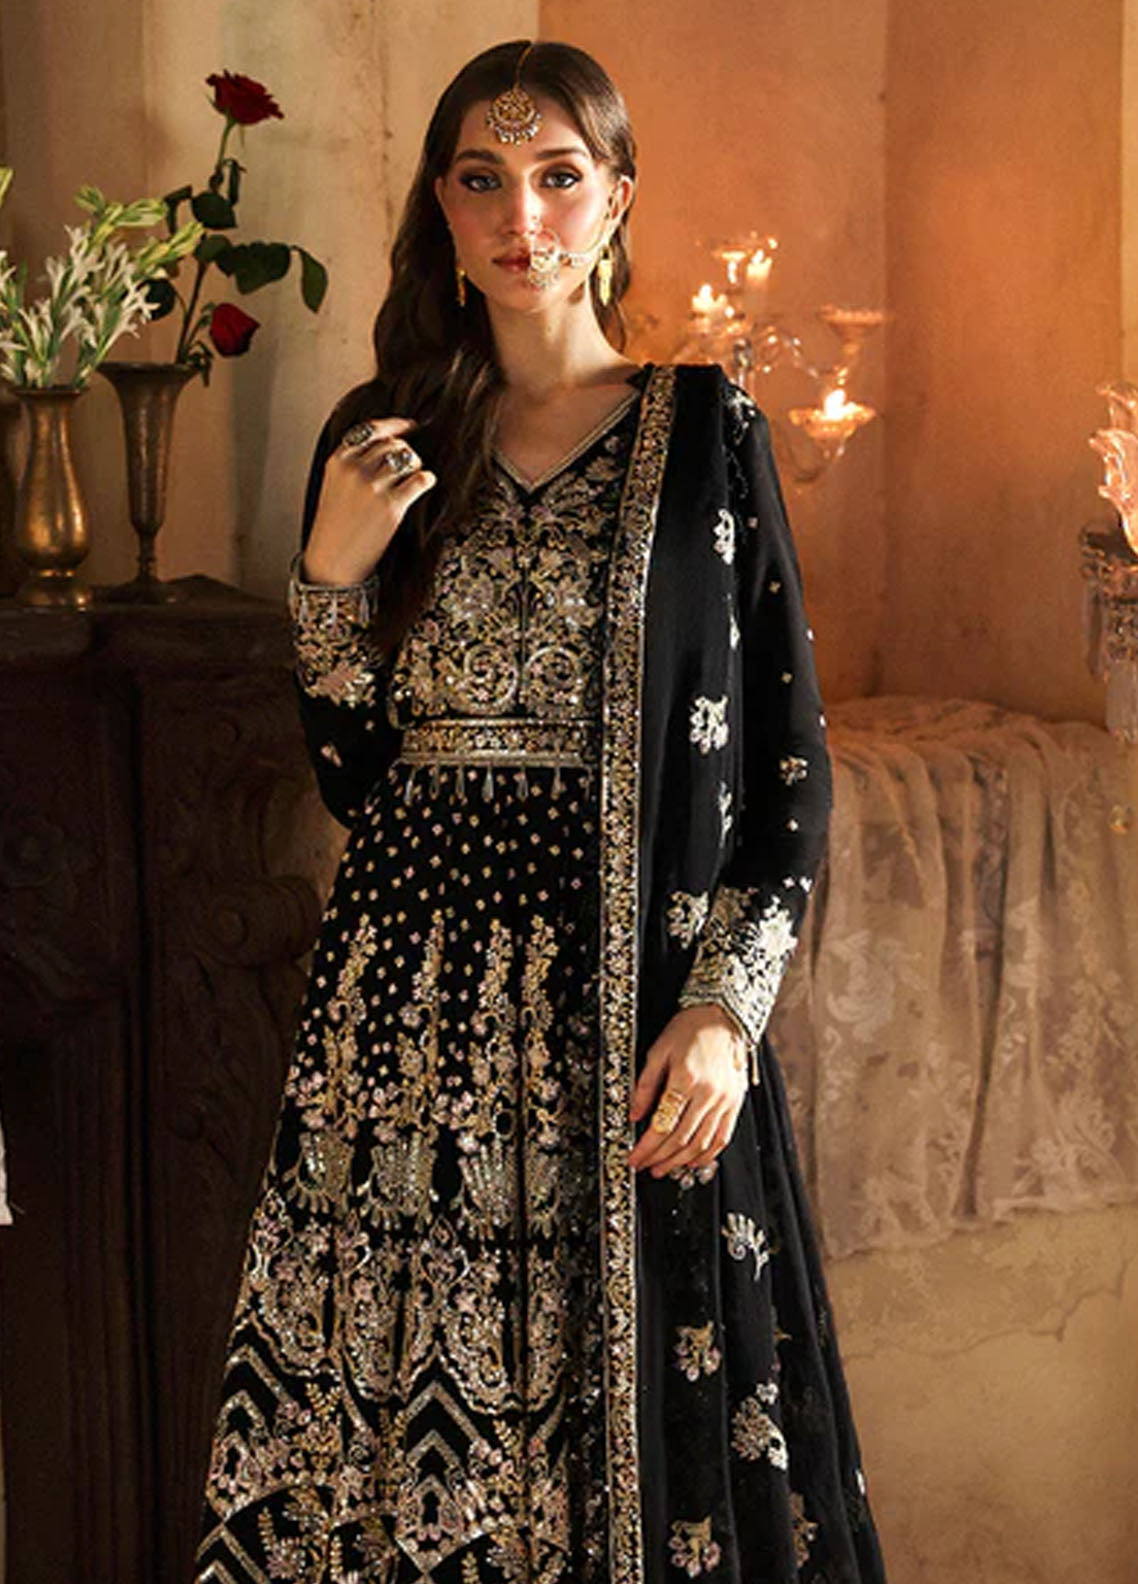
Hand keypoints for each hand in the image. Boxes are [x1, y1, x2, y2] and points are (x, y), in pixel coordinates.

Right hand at [302, 416, 436, 586]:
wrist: (332, 561)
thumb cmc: (334, 527)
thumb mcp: (334, 486)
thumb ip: (353, 464)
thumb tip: (387, 446)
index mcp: (338, 461)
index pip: (371, 429)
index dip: (395, 425)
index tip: (410, 425)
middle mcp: (355, 469)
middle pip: (393, 443)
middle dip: (405, 451)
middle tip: (409, 465)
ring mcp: (373, 487)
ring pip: (408, 457)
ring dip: (416, 465)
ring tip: (413, 478)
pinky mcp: (392, 506)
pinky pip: (421, 479)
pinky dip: (426, 480)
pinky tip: (424, 485)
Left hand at [627, 1004, 748, 1178]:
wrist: (720, 1017)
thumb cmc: (689, 1029)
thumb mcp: (657, 1052)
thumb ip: (645, 1086)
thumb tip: (633, 1115)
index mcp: (686, 1079)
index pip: (662, 1124)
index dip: (646, 1147)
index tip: (634, 1157)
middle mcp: (708, 1093)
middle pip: (681, 1138)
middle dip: (659, 1158)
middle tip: (645, 1166)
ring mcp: (725, 1101)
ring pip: (701, 1143)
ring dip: (680, 1161)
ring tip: (663, 1168)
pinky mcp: (735, 1104)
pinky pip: (722, 1138)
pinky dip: (706, 1155)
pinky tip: (692, 1162)